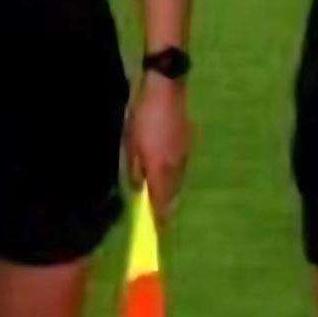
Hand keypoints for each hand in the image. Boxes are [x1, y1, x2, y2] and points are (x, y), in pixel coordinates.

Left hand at [125, 74, 191, 220]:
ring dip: (170, 190)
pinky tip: (166, 171)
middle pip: (173, 194)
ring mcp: (185, 153)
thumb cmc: (142, 115)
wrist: (166, 86)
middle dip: (166, 206)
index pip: (162, 202)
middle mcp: (176, 165)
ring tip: (161, 196)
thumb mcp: (130, 142)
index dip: (159, 218)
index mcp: (161, 168)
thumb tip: (138, 188)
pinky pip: (180, 166)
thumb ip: (134, 169)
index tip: (156, 230)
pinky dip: (173, 174)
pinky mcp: (187, 141)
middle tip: (158, 216)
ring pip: (178, 180)